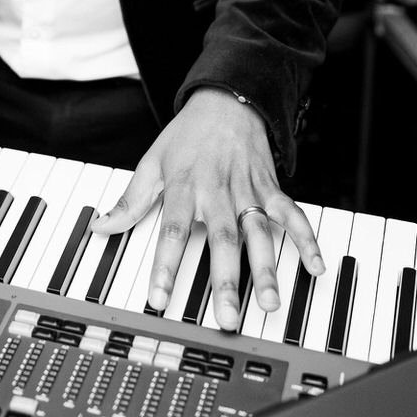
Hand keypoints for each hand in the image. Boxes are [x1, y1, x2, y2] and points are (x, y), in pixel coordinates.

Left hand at [87, 90, 322, 332]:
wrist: (226, 99)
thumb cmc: (187, 135)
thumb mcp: (152, 162)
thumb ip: (130, 200)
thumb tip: (100, 227)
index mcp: (184, 185)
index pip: (172, 230)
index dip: (165, 265)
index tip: (159, 298)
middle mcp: (217, 190)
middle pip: (222, 238)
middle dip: (225, 280)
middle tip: (227, 317)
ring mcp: (247, 189)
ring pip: (258, 232)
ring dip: (266, 268)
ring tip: (269, 302)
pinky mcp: (270, 186)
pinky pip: (291, 214)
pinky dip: (306, 238)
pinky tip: (316, 266)